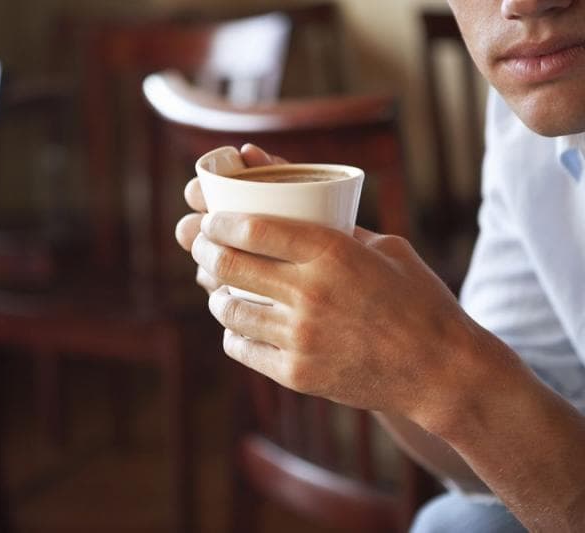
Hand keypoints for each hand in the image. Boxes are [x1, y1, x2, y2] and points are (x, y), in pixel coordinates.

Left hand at [176, 145, 485, 422]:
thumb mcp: (384, 248)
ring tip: (218, 287)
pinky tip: (238, 325)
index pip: (252, 228)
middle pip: (229, 265)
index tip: (211, 219)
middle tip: (201, 246)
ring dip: (215, 293)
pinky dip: (233, 332)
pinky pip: (242, 348)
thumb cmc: (416, 299)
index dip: (219, 221)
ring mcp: (301, 337)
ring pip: (228, 309)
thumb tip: (292, 200)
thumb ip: (334, 226)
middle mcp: (310, 293)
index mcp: (331, 253)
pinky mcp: (298, 374)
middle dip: (203, 250)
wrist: (440, 371)